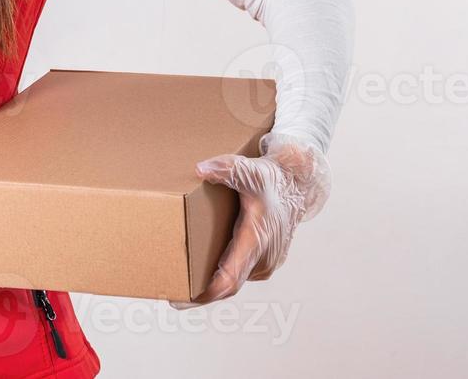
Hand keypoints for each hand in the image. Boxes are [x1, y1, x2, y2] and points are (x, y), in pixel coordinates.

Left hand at [176, 136, 331, 306]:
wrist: (297, 186)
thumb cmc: (272, 180)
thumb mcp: (250, 170)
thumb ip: (226, 168)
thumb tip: (200, 169)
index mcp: (256, 240)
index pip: (230, 278)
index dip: (206, 293)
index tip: (182, 299)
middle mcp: (263, 258)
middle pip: (227, 284)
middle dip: (199, 293)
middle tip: (170, 295)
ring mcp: (266, 262)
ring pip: (234, 279)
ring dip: (210, 283)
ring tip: (179, 281)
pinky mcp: (264, 261)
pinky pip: (240, 272)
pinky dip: (222, 274)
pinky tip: (201, 269)